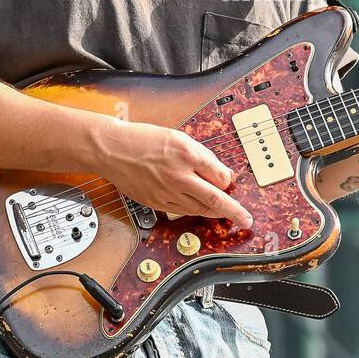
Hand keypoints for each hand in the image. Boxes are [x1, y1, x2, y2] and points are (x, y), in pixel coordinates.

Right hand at [95, 118, 253, 227]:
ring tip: (224, 212)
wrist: (112, 150)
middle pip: (215, 200)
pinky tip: (199, 207)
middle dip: (234, 212)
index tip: (232, 182)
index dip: (229, 181)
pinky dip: (195, 210)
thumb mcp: (178, 137)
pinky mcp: (157, 203)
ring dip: (215, 212)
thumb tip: (220, 172)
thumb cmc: (143, 139)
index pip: (221, 176)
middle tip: (246, 220)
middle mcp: (180, 176)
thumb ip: (202, 155)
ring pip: (200, 209)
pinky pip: (183, 211)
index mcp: (188, 154)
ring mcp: (167, 192)